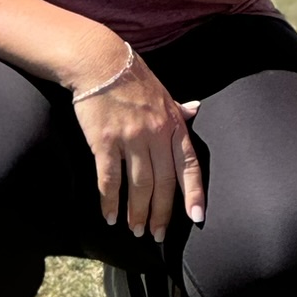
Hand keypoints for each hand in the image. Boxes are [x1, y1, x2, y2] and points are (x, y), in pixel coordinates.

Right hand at [72, 49, 203, 244]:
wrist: (100, 61)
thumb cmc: (133, 78)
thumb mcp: (164, 93)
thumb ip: (179, 110)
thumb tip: (196, 111)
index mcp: (173, 125)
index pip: (189, 165)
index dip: (194, 193)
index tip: (196, 217)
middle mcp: (156, 134)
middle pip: (163, 183)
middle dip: (161, 213)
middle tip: (156, 235)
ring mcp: (131, 138)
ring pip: (139, 186)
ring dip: (137, 213)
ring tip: (134, 230)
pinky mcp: (105, 142)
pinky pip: (109, 179)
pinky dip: (110, 201)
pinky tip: (110, 215)